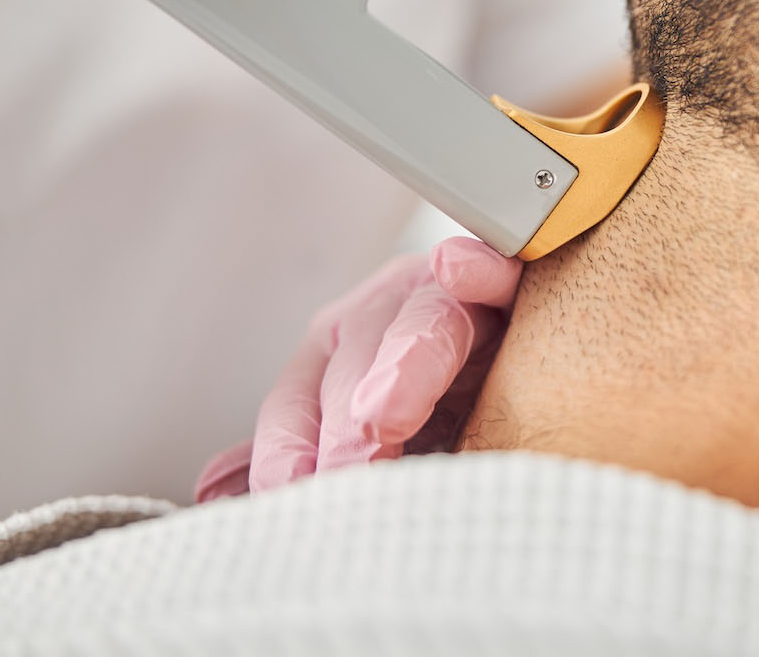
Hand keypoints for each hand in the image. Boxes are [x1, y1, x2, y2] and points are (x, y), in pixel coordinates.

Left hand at [194, 237, 522, 500]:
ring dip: (401, 362)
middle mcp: (387, 313)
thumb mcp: (376, 445)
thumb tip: (216, 491)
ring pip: (419, 317)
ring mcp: (450, 292)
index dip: (288, 444)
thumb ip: (307, 454)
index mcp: (343, 351)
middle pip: (352, 357)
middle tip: (344, 473)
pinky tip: (460, 268)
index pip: (299, 398)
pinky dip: (479, 268)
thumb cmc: (453, 412)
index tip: (287, 491)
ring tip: (383, 413)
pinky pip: (497, 267)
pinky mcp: (516, 280)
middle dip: (343, 421)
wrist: (542, 370)